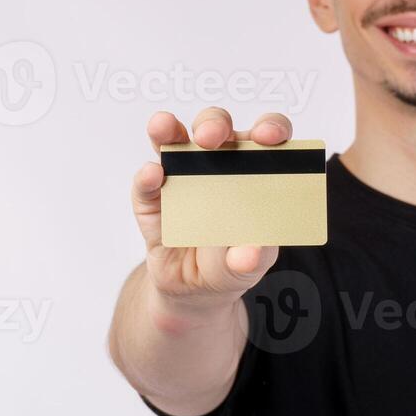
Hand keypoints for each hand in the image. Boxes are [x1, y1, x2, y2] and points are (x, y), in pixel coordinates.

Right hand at [130, 107, 291, 320]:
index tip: (270, 136)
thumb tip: (252, 254)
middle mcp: (217, 162)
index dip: (269, 127)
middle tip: (210, 137)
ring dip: (168, 130)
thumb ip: (252, 259)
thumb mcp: (248, 265)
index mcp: (254, 169)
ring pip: (174, 139)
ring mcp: (180, 176)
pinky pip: (146, 183)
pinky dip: (146, 176)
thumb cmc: (230, 263)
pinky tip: (152, 175)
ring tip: (164, 128)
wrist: (193, 291)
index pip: (265, 136)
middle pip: (217, 127)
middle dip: (214, 124)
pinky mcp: (151, 198)